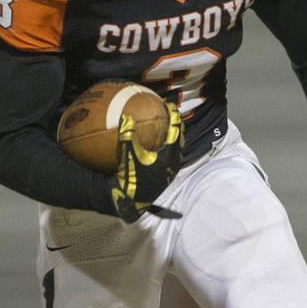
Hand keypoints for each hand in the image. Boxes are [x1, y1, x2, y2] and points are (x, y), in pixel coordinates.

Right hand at [110, 102, 183, 222]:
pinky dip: (167, 148)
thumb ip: (128, 135)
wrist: (130, 200)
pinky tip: (157, 147)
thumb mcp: (128, 155)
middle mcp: (173, 164)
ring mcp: (170, 171)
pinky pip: (170, 157)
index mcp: (169, 156)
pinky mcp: (165, 177)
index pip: (175, 132)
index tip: (170, 106)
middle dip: (177, 126)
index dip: (173, 117)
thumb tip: (126, 117)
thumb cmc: (130, 178)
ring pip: (176, 150)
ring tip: (168, 128)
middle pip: (180, 140)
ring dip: (173, 138)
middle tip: (172, 114)